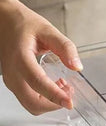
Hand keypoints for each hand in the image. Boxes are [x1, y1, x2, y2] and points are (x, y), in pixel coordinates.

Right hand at [0, 0, 81, 114]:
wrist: (3, 21)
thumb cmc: (23, 23)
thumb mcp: (48, 31)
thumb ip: (65, 48)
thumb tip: (77, 66)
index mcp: (20, 58)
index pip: (38, 83)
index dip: (55, 96)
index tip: (70, 102)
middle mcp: (12, 73)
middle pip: (32, 103)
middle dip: (54, 103)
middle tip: (71, 91)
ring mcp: (11, 80)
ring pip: (30, 104)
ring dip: (49, 102)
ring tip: (63, 85)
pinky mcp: (13, 82)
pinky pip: (28, 98)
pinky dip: (43, 98)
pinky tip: (54, 84)